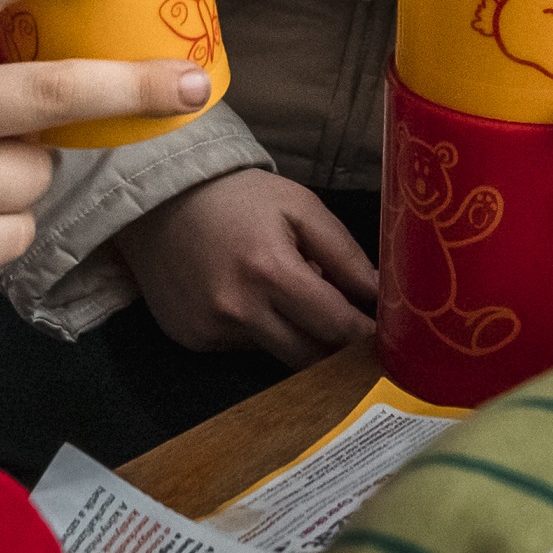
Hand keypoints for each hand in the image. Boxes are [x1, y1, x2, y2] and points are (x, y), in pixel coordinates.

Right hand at [111, 167, 377, 367]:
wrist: (161, 196)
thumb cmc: (239, 196)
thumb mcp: (299, 206)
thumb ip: (344, 254)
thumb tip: (381, 297)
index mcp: (271, 271)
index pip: (335, 325)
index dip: (366, 336)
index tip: (391, 341)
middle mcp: (238, 310)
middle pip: (309, 356)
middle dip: (336, 348)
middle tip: (355, 335)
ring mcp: (210, 330)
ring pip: (276, 355)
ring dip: (296, 338)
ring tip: (293, 301)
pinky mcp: (190, 339)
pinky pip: (241, 348)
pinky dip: (257, 332)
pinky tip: (250, 300)